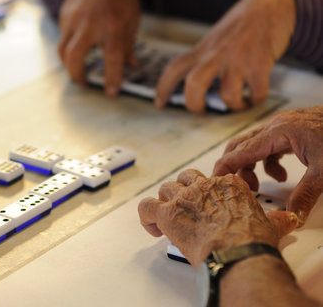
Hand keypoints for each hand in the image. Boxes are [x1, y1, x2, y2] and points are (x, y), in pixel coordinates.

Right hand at [58, 0, 138, 96]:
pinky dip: (69, 48)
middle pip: (74, 58)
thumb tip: (132, 66)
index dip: (112, 79)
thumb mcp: (131, 18)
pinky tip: (78, 49)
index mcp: (111, 26)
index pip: (112, 59)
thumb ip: (129, 44)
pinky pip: (63, 38)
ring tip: (78, 71)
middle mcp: (89, 24)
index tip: (111, 93)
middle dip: (78, 76)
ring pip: (63, 51)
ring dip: (69, 66)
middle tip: (85, 84)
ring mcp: (73, 20)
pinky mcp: (64, 17)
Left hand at [138, 169, 297, 267]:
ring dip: (164, 202)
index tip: (207, 205)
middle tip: (184, 208)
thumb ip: (276, 218)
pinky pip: (145, 206)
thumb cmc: (252, 240)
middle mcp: (203, 186)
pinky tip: (152, 227)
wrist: (237, 252)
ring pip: (165, 189)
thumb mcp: (271, 224)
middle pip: (184, 179)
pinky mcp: (167, 213)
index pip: (211, 179)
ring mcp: (183, 198)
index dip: (206, 192)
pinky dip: (145, 215)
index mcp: (227, 184)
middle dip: (182, 192)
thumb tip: (287, 219)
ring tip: (169, 219)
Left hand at [155, 0, 295, 112]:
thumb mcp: (214, 39)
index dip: (163, 88)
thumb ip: (204, 58)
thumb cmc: (241, 26)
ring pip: (228, 94)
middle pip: (194, 84)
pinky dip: (256, 100)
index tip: (159, 103)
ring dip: (234, 106)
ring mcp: (238, 59)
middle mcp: (216, 54)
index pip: (174, 68)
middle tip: (202, 110)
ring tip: (238, 103)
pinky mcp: (261, 63)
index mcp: (202, 49)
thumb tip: (195, 86)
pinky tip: (255, 96)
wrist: (271, 4)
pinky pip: (257, 93)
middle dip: (195, 104)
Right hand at [213, 106, 322, 223]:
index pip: (241, 151)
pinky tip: (282, 175)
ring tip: (259, 185)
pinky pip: (268, 145)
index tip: (214, 181)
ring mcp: (285, 126)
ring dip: (252, 166)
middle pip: (241, 145)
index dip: (225, 167)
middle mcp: (277, 125)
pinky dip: (267, 161)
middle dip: (235, 167)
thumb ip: (305, 194)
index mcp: (280, 132)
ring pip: (254, 145)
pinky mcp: (293, 130)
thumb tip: (291, 215)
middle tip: (234, 187)